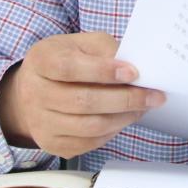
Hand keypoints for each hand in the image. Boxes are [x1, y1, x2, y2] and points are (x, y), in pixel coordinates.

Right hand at [0, 31, 164, 158]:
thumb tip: (135, 65)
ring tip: (144, 106)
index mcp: (42, 61)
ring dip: (123, 117)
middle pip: (82, 102)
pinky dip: (112, 131)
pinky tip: (124, 118)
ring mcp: (41, 123)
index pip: (69, 68)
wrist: (34, 88)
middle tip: (153, 95)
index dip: (103, 71)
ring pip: (88, 127)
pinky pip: (88, 143)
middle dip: (124, 99)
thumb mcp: (82, 43)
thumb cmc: (66, 59)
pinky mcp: (52, 144)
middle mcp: (35, 94)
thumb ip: (105, 49)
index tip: (133, 72)